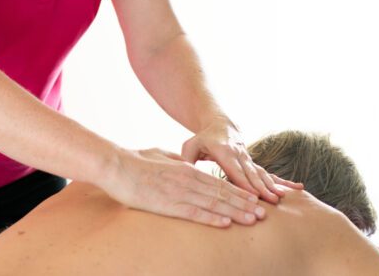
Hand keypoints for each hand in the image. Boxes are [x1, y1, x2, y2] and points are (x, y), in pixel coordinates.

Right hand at [99, 145, 265, 227]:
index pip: (217, 181)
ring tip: (252, 220)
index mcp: (185, 168)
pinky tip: (226, 223)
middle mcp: (187, 179)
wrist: (116, 165)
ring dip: (235, 212)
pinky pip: (194, 213)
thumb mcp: (159, 155)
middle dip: (243, 204)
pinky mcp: (167, 204)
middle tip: (262, 213)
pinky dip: (212, 218)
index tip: (252, 199)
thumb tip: (183, 161)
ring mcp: (178, 192)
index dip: (237, 191)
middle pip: (221, 193)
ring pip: (213, 203)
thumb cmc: (135, 161)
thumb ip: (174, 159)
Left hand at [181, 117, 304, 203]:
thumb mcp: (190, 145)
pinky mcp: (254, 163)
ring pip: (262, 174)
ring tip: (282, 197)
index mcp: (223, 151)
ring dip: (272, 186)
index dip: (243, 182)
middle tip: (271, 201)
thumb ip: (186, 159)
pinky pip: (269, 173)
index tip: (252, 195)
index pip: (234, 169)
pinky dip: (282, 181)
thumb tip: (183, 172)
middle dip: (261, 188)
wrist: (221, 124)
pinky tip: (297, 188)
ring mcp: (248, 159)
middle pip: (251, 174)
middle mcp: (239, 155)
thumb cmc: (203, 138)